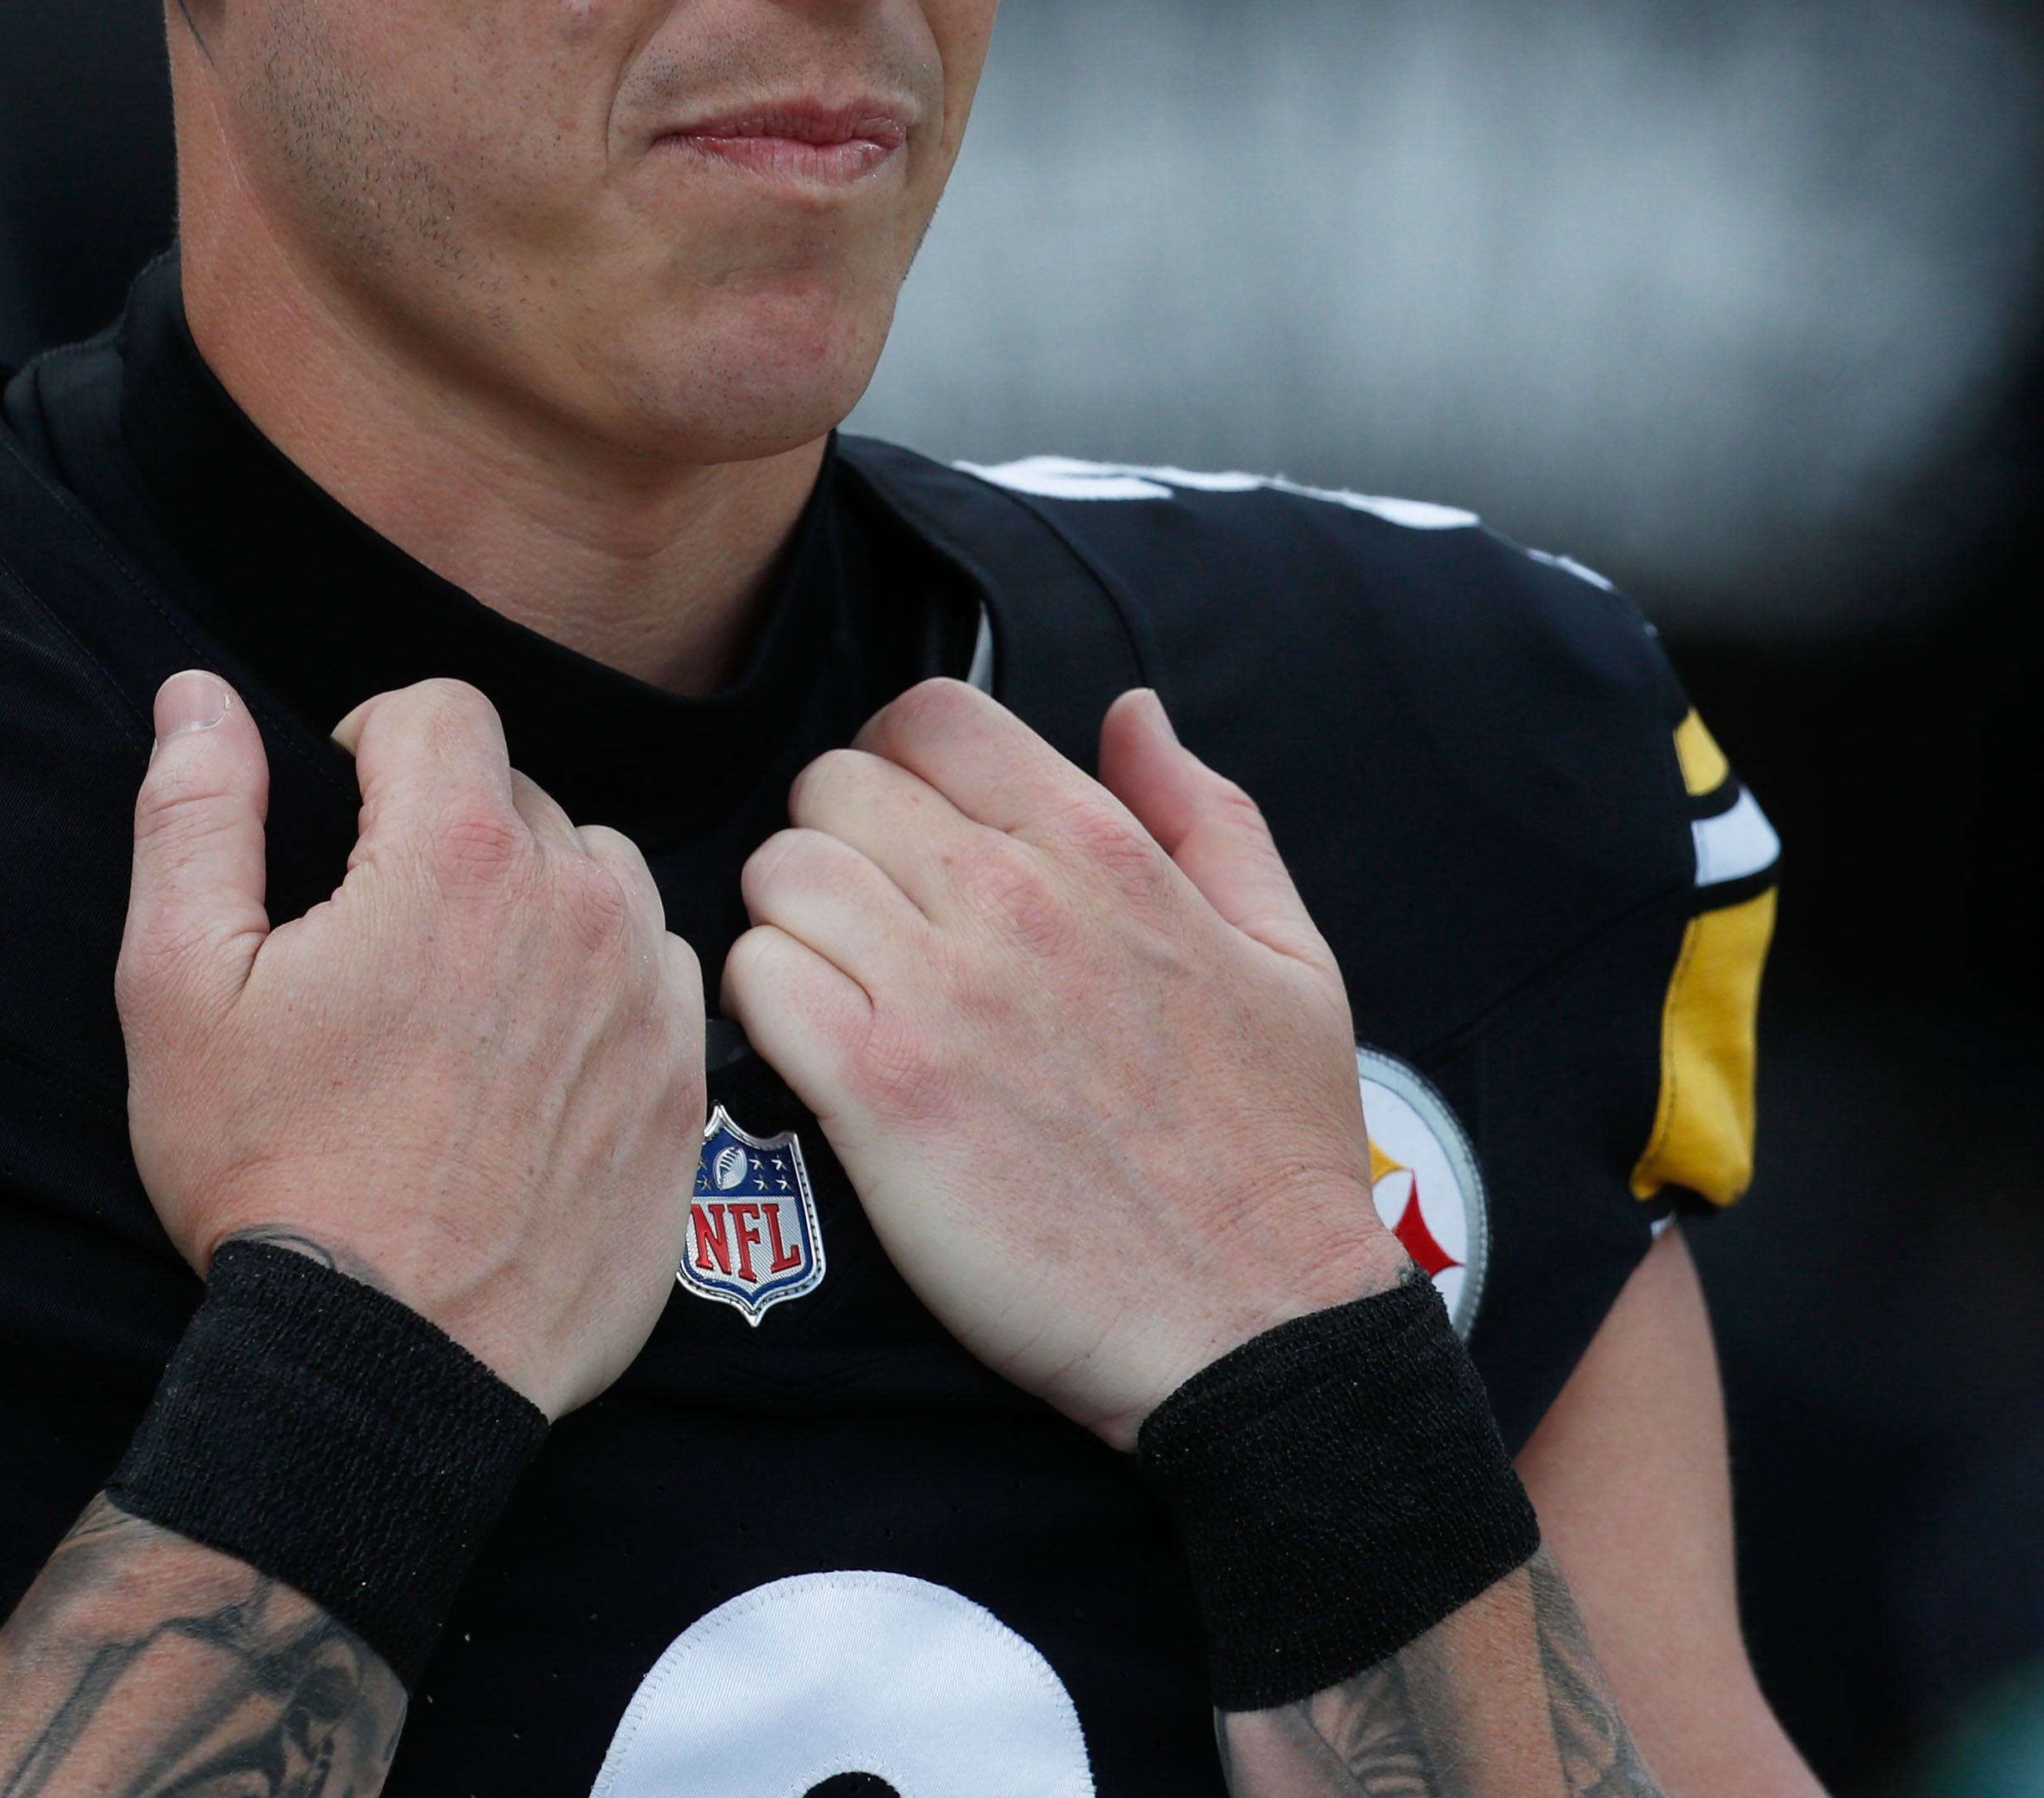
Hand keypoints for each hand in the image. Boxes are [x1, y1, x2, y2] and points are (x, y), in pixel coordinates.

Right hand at [118, 670, 705, 1414]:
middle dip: (451, 833)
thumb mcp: (178, 986)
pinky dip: (603, 991)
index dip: (380, 739)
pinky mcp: (686, 1090)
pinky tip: (533, 1061)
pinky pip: (659, 981)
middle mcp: (578, 906)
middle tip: (385, 933)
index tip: (350, 801)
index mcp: (456, 857)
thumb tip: (198, 696)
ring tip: (464, 992)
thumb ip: (197, 814)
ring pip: (602, 879)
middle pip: (523, 796)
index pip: (443, 711)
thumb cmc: (267, 1175)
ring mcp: (647, 1000)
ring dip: (540, 903)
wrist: (382, 1366)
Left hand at [722, 680, 1406, 1444]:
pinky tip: (815, 1052)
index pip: (932, 715)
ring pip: (780, 872)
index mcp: (1102, 851)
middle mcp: (1013, 901)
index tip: (904, 826)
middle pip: (834, 785)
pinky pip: (753, 983)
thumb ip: (1205, 814)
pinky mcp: (880, 1095)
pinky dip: (762, 1007)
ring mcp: (940, 994)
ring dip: (791, 923)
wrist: (1254, 1328)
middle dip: (837, 840)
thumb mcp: (1289, 955)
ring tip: (837, 987)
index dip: (897, 758)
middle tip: (868, 921)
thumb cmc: (1275, 1155)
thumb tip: (1132, 714)